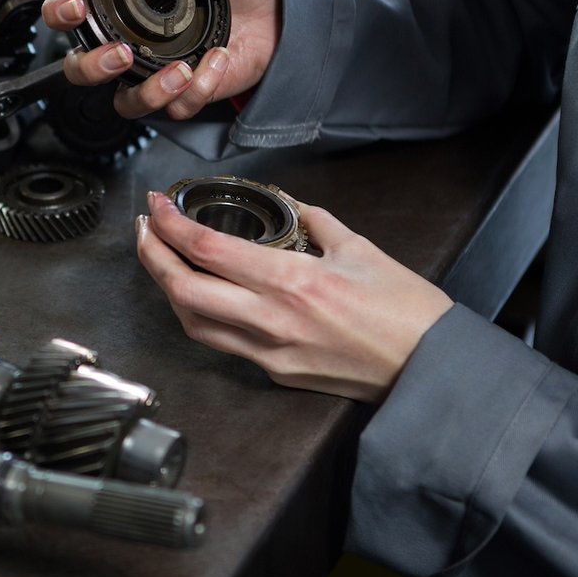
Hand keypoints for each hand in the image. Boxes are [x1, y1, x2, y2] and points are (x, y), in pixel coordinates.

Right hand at [43, 0, 279, 120]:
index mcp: (117, 5)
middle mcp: (128, 42)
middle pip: (81, 71)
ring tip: (180, 71)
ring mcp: (155, 71)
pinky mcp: (187, 93)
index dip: (60, 14)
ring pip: (126, 104)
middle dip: (93, 67)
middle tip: (121, 52)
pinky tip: (218, 59)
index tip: (76, 7)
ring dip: (148, 93)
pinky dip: (199, 88)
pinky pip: (178, 108)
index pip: (67, 16)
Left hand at [136, 191, 452, 402]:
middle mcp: (272, 320)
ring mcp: (270, 352)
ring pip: (193, 323)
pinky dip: (200, 315)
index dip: (171, 225)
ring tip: (162, 259)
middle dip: (151, 255)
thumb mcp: (360, 249)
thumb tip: (288, 204)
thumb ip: (315, 221)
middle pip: (183, 290)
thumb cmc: (407, 312)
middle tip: (144, 229)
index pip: (207, 249)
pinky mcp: (275, 372)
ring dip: (168, 290)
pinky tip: (198, 295)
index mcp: (292, 281)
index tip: (158, 204)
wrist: (433, 369)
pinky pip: (222, 343)